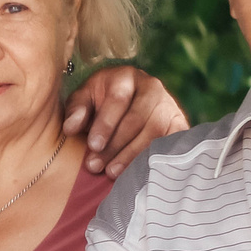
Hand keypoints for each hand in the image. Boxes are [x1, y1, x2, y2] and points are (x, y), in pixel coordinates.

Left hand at [64, 65, 192, 176]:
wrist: (128, 104)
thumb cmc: (99, 103)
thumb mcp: (84, 100)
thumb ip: (76, 110)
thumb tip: (71, 127)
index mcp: (125, 77)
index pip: (118, 99)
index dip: (105, 124)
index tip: (92, 145)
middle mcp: (151, 87)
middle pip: (136, 119)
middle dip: (114, 145)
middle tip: (95, 166)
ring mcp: (168, 105)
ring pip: (154, 133)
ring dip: (131, 156)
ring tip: (111, 172)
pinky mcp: (179, 123)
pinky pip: (171, 143)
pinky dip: (156, 159)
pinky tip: (139, 173)